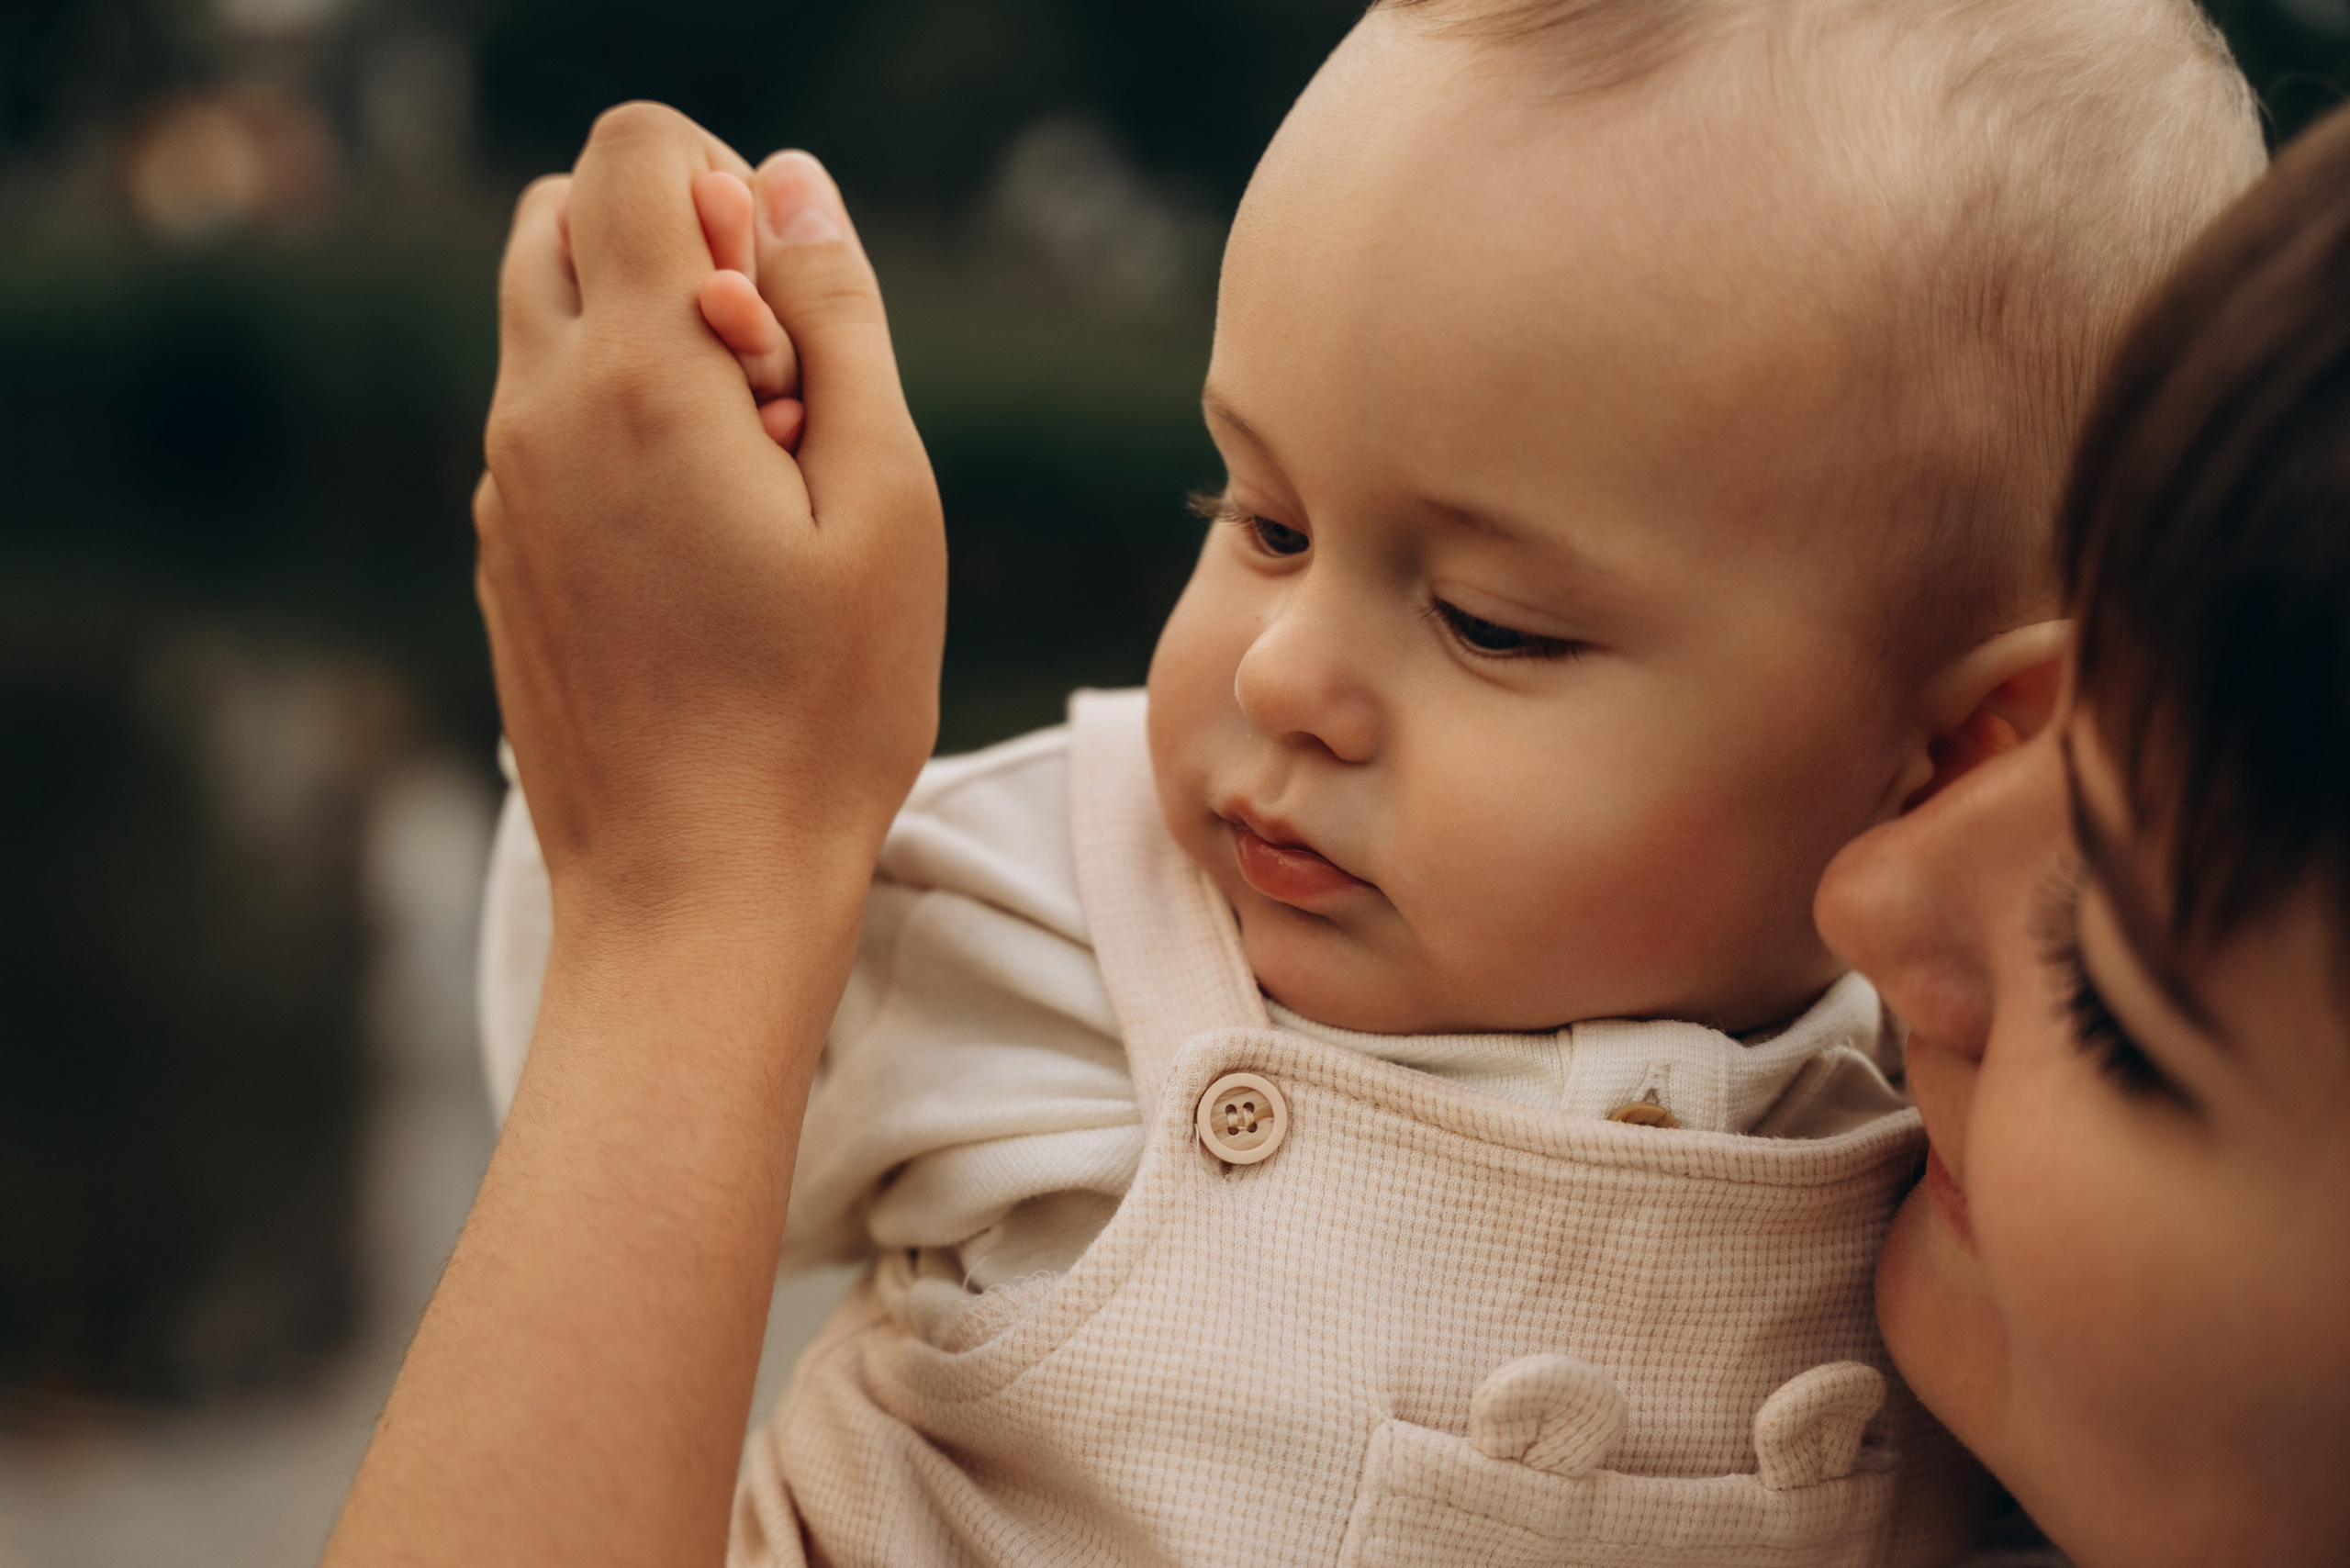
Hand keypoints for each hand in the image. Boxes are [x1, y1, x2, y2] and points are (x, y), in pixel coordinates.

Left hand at [477, 106, 944, 931]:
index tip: (791, 321)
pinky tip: (705, 556)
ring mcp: (502, 489)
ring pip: (549, 322)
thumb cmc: (820, 712)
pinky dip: (621, 433)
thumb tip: (793, 183)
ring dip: (648, 343)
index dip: (729, 193)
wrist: (695, 892)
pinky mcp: (503, 554)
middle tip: (777, 387)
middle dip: (674, 249)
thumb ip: (840, 317)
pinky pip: (546, 427)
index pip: (635, 153)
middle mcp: (536, 413)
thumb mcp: (887, 502)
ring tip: (749, 480)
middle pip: (566, 215)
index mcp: (637, 381)